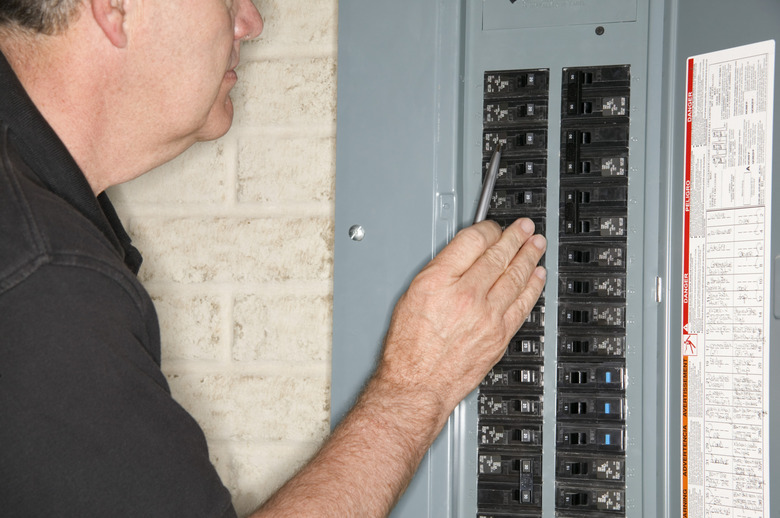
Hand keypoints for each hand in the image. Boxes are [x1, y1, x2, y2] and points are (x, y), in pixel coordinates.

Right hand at [375, 218, 546, 417]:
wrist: (417, 385)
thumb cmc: (408, 348)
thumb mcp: (410, 296)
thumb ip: (439, 273)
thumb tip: (462, 257)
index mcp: (439, 281)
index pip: (472, 241)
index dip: (488, 229)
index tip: (493, 227)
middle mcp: (465, 295)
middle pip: (498, 255)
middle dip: (515, 237)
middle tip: (525, 226)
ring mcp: (487, 316)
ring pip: (516, 277)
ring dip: (529, 256)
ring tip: (536, 243)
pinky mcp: (500, 335)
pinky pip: (522, 304)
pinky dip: (533, 287)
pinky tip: (538, 275)